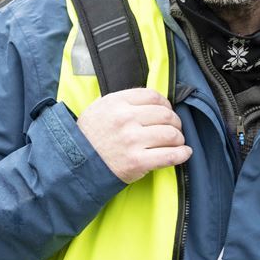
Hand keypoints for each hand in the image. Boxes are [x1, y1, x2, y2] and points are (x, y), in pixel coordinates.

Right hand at [75, 88, 191, 183]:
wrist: (75, 164)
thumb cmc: (89, 136)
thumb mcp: (100, 108)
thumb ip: (125, 101)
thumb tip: (154, 102)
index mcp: (116, 103)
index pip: (153, 96)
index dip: (165, 103)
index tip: (167, 110)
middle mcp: (125, 119)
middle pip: (165, 114)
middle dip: (175, 121)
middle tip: (174, 128)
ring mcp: (132, 141)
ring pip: (171, 134)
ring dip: (178, 138)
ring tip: (176, 142)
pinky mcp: (138, 161)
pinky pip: (169, 155)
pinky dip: (182, 154)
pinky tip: (184, 152)